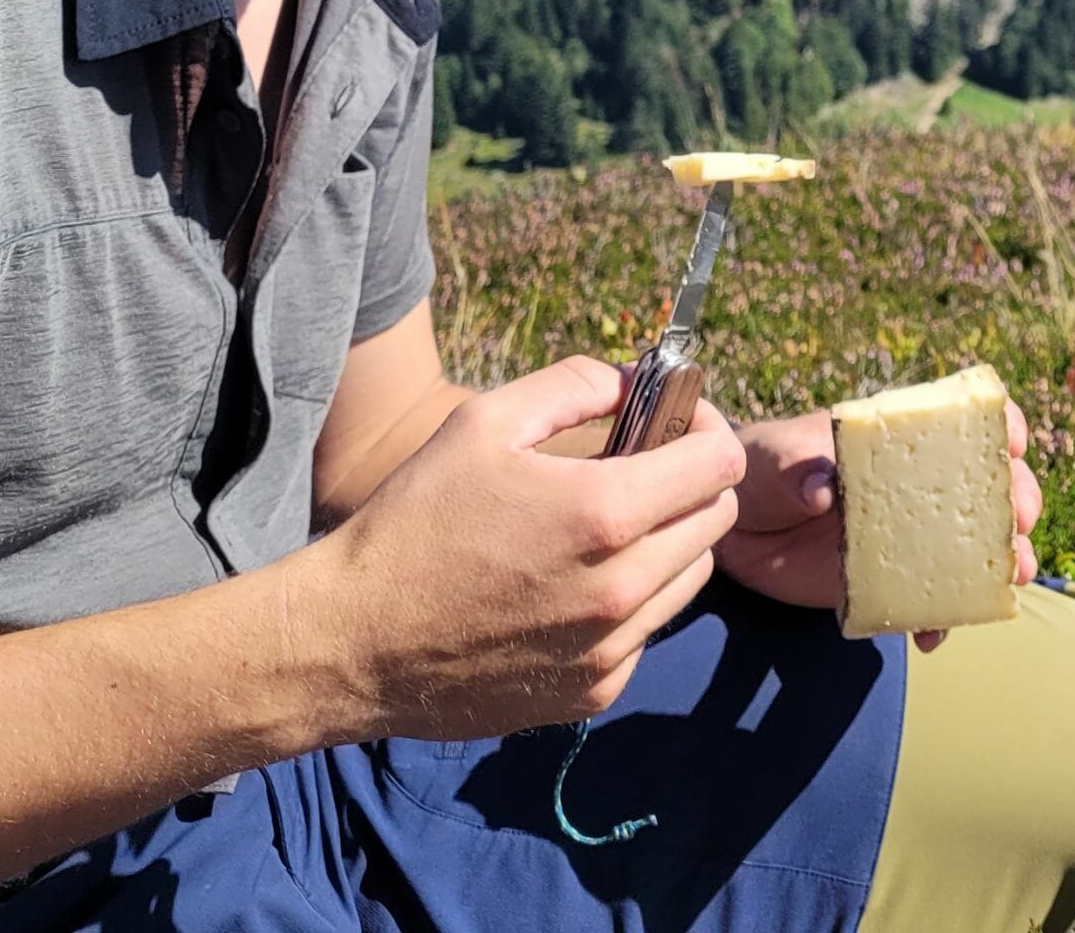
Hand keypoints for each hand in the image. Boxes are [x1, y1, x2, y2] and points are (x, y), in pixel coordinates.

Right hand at [295, 356, 743, 740]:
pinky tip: (572, 584)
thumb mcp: (484, 422)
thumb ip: (574, 384)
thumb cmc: (414, 520)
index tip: (675, 421)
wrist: (353, 641)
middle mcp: (622, 589)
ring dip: (668, 542)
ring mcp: (611, 649)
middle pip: (717, 522)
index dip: (706, 427)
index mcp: (604, 514)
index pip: (721, 462)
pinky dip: (630, 601)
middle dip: (694, 482)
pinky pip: (645, 632)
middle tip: (644, 466)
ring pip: (690, 579)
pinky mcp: (593, 693)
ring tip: (606, 525)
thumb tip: (635, 380)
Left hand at [715, 397, 1042, 650]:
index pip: (965, 423)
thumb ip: (800, 470)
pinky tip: (930, 637)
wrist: (730, 526)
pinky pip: (928, 603)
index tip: (1012, 445)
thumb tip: (823, 490)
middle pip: (987, 488)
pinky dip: (938, 621)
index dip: (1001, 428)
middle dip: (1016, 503)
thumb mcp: (775, 459)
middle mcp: (917, 487)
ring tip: (1010, 580)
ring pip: (973, 549)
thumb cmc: (759, 470)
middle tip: (1018, 525)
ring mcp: (909, 537)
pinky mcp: (890, 582)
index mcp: (898, 440)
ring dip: (1000, 564)